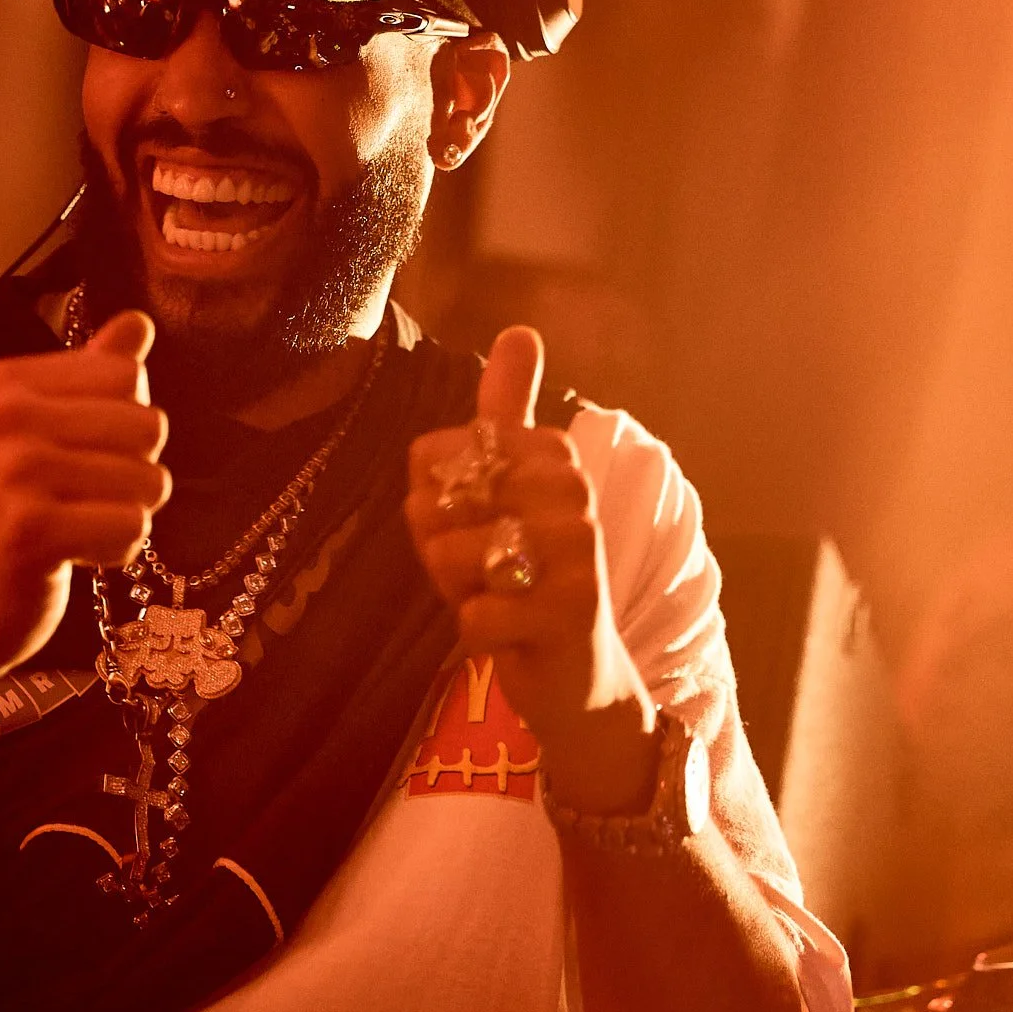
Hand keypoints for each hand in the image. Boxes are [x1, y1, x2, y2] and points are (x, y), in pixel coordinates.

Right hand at [0, 311, 169, 679]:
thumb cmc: (9, 518)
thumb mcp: (39, 434)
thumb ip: (92, 375)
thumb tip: (138, 321)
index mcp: (6, 381)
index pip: (128, 374)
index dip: (123, 424)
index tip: (74, 458)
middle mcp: (5, 415)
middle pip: (149, 423)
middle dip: (134, 473)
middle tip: (77, 501)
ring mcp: (14, 471)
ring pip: (151, 479)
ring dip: (128, 515)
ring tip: (75, 528)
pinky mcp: (30, 529)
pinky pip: (133, 526)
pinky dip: (118, 552)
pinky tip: (73, 557)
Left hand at [405, 325, 657, 814]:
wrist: (579, 681)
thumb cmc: (529, 579)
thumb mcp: (510, 494)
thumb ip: (507, 414)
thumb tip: (521, 330)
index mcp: (552, 458)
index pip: (436, 458)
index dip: (432, 504)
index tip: (478, 528)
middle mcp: (572, 495)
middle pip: (439, 503)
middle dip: (441, 549)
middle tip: (486, 574)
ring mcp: (576, 554)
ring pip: (451, 556)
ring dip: (458, 592)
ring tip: (500, 601)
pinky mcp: (569, 613)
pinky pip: (472, 616)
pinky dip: (476, 635)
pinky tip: (511, 638)